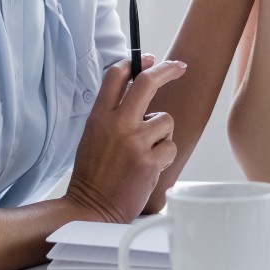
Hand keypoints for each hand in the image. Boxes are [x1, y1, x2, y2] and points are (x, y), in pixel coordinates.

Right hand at [65, 55, 187, 222]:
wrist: (91, 210)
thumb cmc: (93, 176)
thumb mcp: (93, 136)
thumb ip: (112, 115)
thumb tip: (135, 94)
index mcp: (99, 117)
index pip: (116, 76)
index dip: (135, 63)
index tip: (150, 59)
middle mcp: (117, 124)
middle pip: (147, 83)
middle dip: (167, 69)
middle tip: (179, 66)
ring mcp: (134, 142)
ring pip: (165, 119)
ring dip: (161, 134)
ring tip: (144, 153)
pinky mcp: (150, 161)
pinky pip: (170, 146)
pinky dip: (163, 157)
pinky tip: (148, 168)